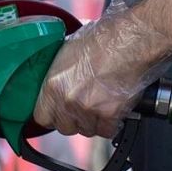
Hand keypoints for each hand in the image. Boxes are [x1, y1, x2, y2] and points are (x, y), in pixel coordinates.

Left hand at [33, 0, 171, 137]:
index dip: (53, 115)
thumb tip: (59, 82)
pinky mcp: (109, 115)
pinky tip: (114, 108)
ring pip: (87, 130)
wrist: (129, 40)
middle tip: (84, 105)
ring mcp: (88, 109)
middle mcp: (67, 100)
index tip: (60, 112)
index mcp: (52, 84)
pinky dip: (112, 124)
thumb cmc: (103, 39)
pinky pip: (107, 131)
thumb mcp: (68, 50)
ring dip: (94, 121)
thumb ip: (59, 74)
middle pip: (65, 127)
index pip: (42, 117)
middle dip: (74, 119)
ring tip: (102, 103)